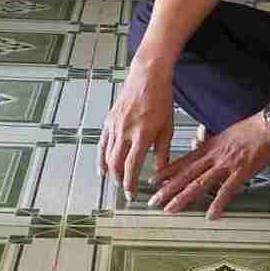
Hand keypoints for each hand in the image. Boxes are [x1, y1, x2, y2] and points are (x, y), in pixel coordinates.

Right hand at [99, 62, 175, 202]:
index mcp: (142, 134)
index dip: (130, 183)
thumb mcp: (167, 127)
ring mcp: (115, 125)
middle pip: (116, 163)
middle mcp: (125, 131)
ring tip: (114, 181)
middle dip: (118, 180)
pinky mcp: (109, 120)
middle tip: (124, 190)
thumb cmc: (161, 100)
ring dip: (110, 171)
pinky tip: (103, 167)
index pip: (132, 166)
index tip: (131, 194)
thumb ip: (163, 152)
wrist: (147, 76)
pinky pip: (103, 143)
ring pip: (107, 155)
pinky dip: (101, 157)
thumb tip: (161, 172)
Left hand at [149, 112, 269, 219]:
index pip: (183, 161)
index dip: (167, 172)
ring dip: (183, 197)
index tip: (153, 181)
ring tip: (170, 209)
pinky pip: (227, 191)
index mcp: (209, 147)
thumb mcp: (223, 134)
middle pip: (185, 175)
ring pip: (199, 183)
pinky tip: (210, 216)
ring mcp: (226, 165)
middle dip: (167, 189)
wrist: (268, 126)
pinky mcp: (240, 172)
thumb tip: (197, 145)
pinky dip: (217, 204)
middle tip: (153, 201)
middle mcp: (213, 156)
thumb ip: (209, 142)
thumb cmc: (248, 130)